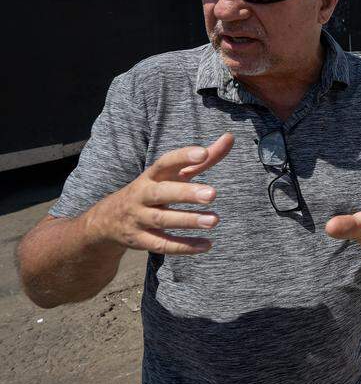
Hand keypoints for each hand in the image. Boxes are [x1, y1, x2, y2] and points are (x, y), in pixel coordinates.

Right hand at [85, 133, 233, 253]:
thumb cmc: (153, 190)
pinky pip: (161, 244)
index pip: (165, 162)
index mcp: (151, 176)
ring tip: (214, 220)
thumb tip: (230, 137)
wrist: (108, 219)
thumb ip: (201, 160)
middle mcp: (142, 195)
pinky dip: (183, 246)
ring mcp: (138, 218)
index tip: (204, 153)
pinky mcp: (139, 240)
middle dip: (186, 193)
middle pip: (162, 193)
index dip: (182, 157)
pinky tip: (206, 245)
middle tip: (212, 194)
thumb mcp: (171, 175)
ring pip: (162, 220)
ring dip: (188, 220)